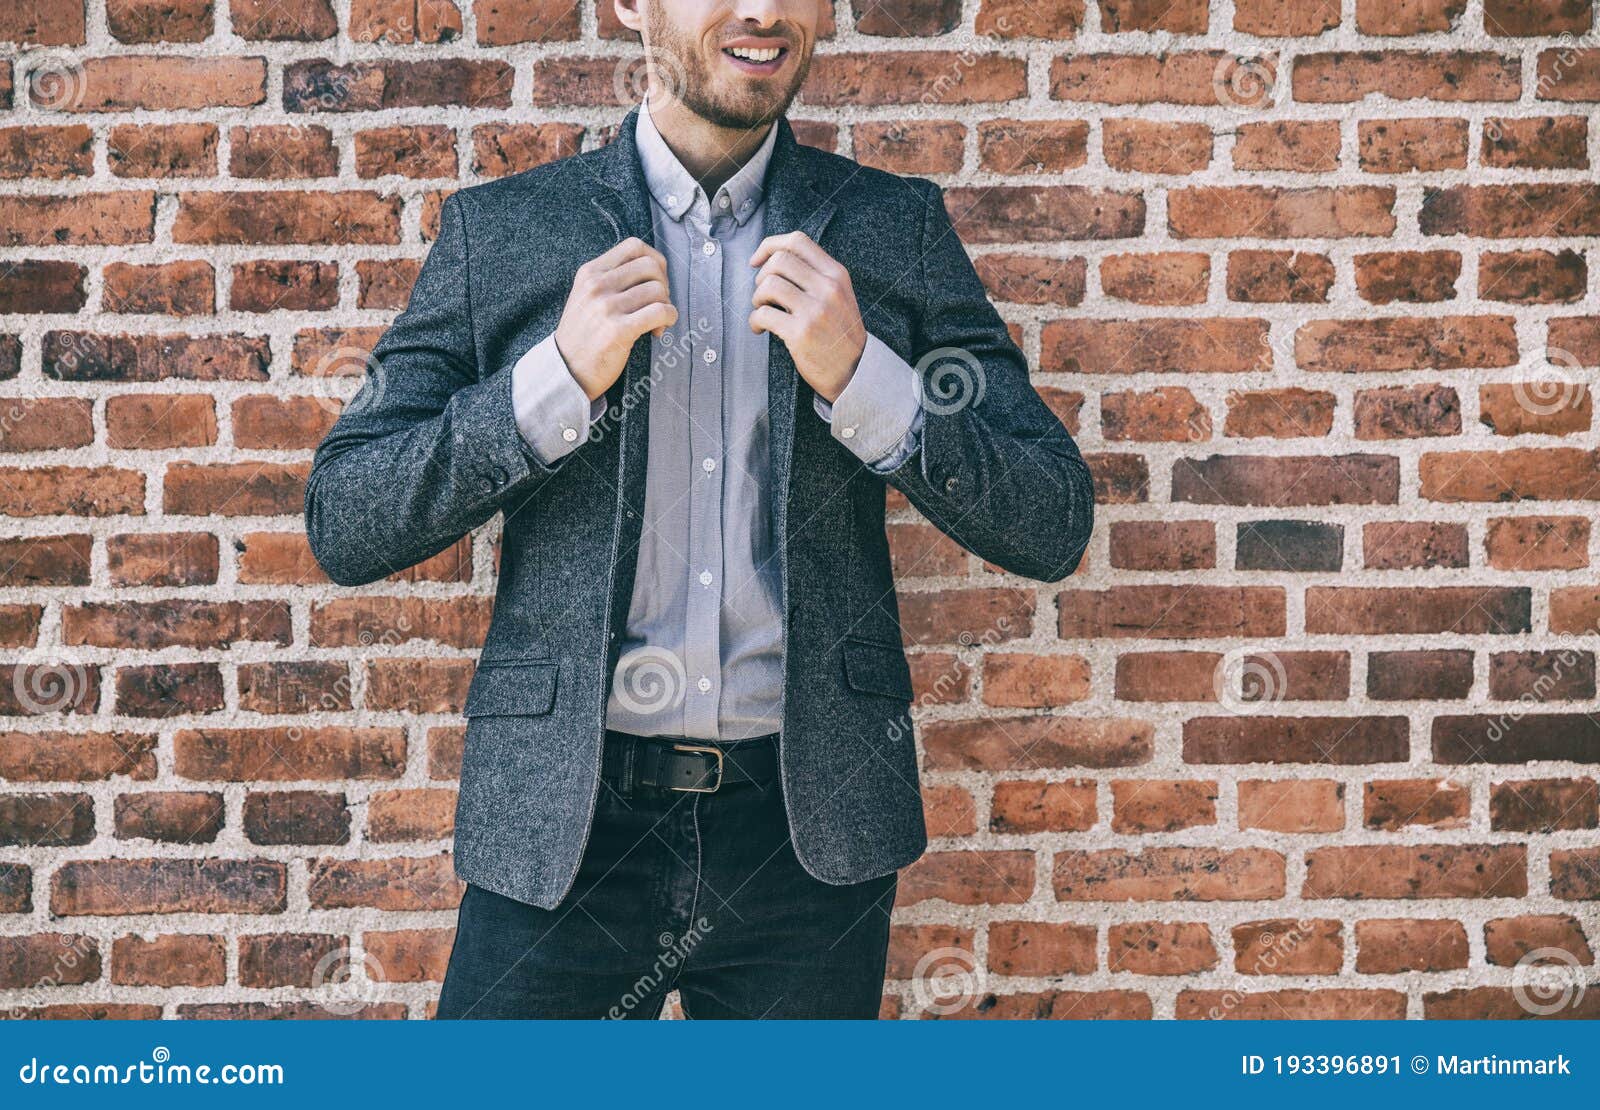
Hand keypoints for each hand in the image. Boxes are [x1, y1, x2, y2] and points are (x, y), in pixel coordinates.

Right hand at [554, 237, 676, 400]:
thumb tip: (654, 271)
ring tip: (656, 322)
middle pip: (651, 266)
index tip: (655, 281)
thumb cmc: (583, 335)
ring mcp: (607, 307)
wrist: (566, 369)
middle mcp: (597, 285)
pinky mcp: (619, 329)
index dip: (654, 261)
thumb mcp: (586, 296)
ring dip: (666, 306)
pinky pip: (660, 312)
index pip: (634, 246)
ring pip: (658, 290)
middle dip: (664, 285)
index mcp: (590, 272)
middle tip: (659, 304)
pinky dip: (669, 319)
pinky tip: (658, 330)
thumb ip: (611, 279)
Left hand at [749, 232, 866, 403]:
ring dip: (757, 298)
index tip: (757, 260)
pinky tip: (760, 328)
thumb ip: (816, 276)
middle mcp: (827, 288)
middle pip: (779, 260)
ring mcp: (814, 310)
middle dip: (761, 276)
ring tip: (762, 310)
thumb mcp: (840, 295)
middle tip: (763, 294)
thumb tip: (776, 261)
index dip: (770, 246)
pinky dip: (754, 321)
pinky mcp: (800, 333)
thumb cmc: (841, 334)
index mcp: (836, 274)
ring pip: (768, 285)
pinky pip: (763, 314)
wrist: (855, 371)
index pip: (798, 241)